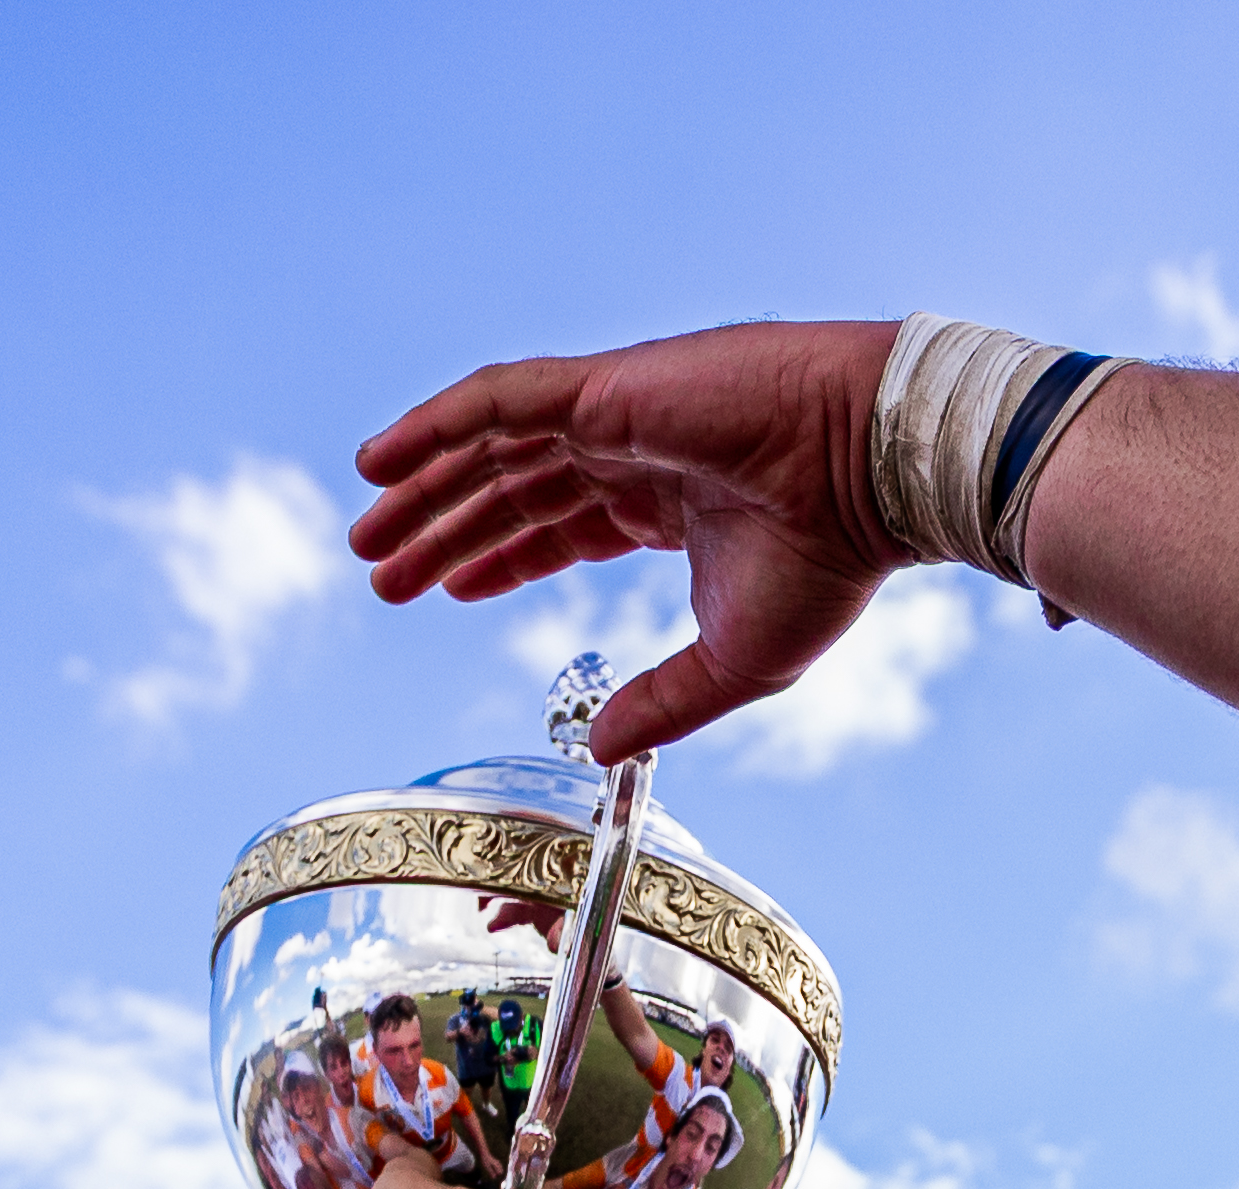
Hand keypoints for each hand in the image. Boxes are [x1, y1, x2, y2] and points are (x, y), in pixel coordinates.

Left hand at [352, 322, 909, 764]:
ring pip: (492, 446)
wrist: (871, 479)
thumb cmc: (827, 561)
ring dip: (422, 486)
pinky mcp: (605, 388)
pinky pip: (496, 400)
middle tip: (380, 573)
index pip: (559, 524)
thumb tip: (598, 749)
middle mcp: (632, 450)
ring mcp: (614, 412)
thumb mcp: (735, 661)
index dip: (498, 558)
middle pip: (511, 486)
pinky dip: (433, 423)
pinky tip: (379, 460)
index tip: (447, 592)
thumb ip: (663, 704)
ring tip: (367, 534)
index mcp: (664, 504)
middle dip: (442, 530)